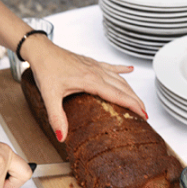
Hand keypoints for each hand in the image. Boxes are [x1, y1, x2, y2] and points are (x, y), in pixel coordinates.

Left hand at [22, 37, 147, 141]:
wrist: (41, 51)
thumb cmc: (45, 69)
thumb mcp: (49, 96)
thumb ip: (56, 117)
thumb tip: (62, 136)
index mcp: (90, 80)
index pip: (117, 95)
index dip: (132, 105)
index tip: (144, 115)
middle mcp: (95, 72)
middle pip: (122, 87)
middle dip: (136, 100)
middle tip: (145, 113)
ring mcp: (94, 66)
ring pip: (118, 78)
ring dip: (130, 89)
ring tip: (139, 100)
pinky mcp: (89, 62)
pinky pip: (110, 66)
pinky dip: (121, 69)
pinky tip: (130, 70)